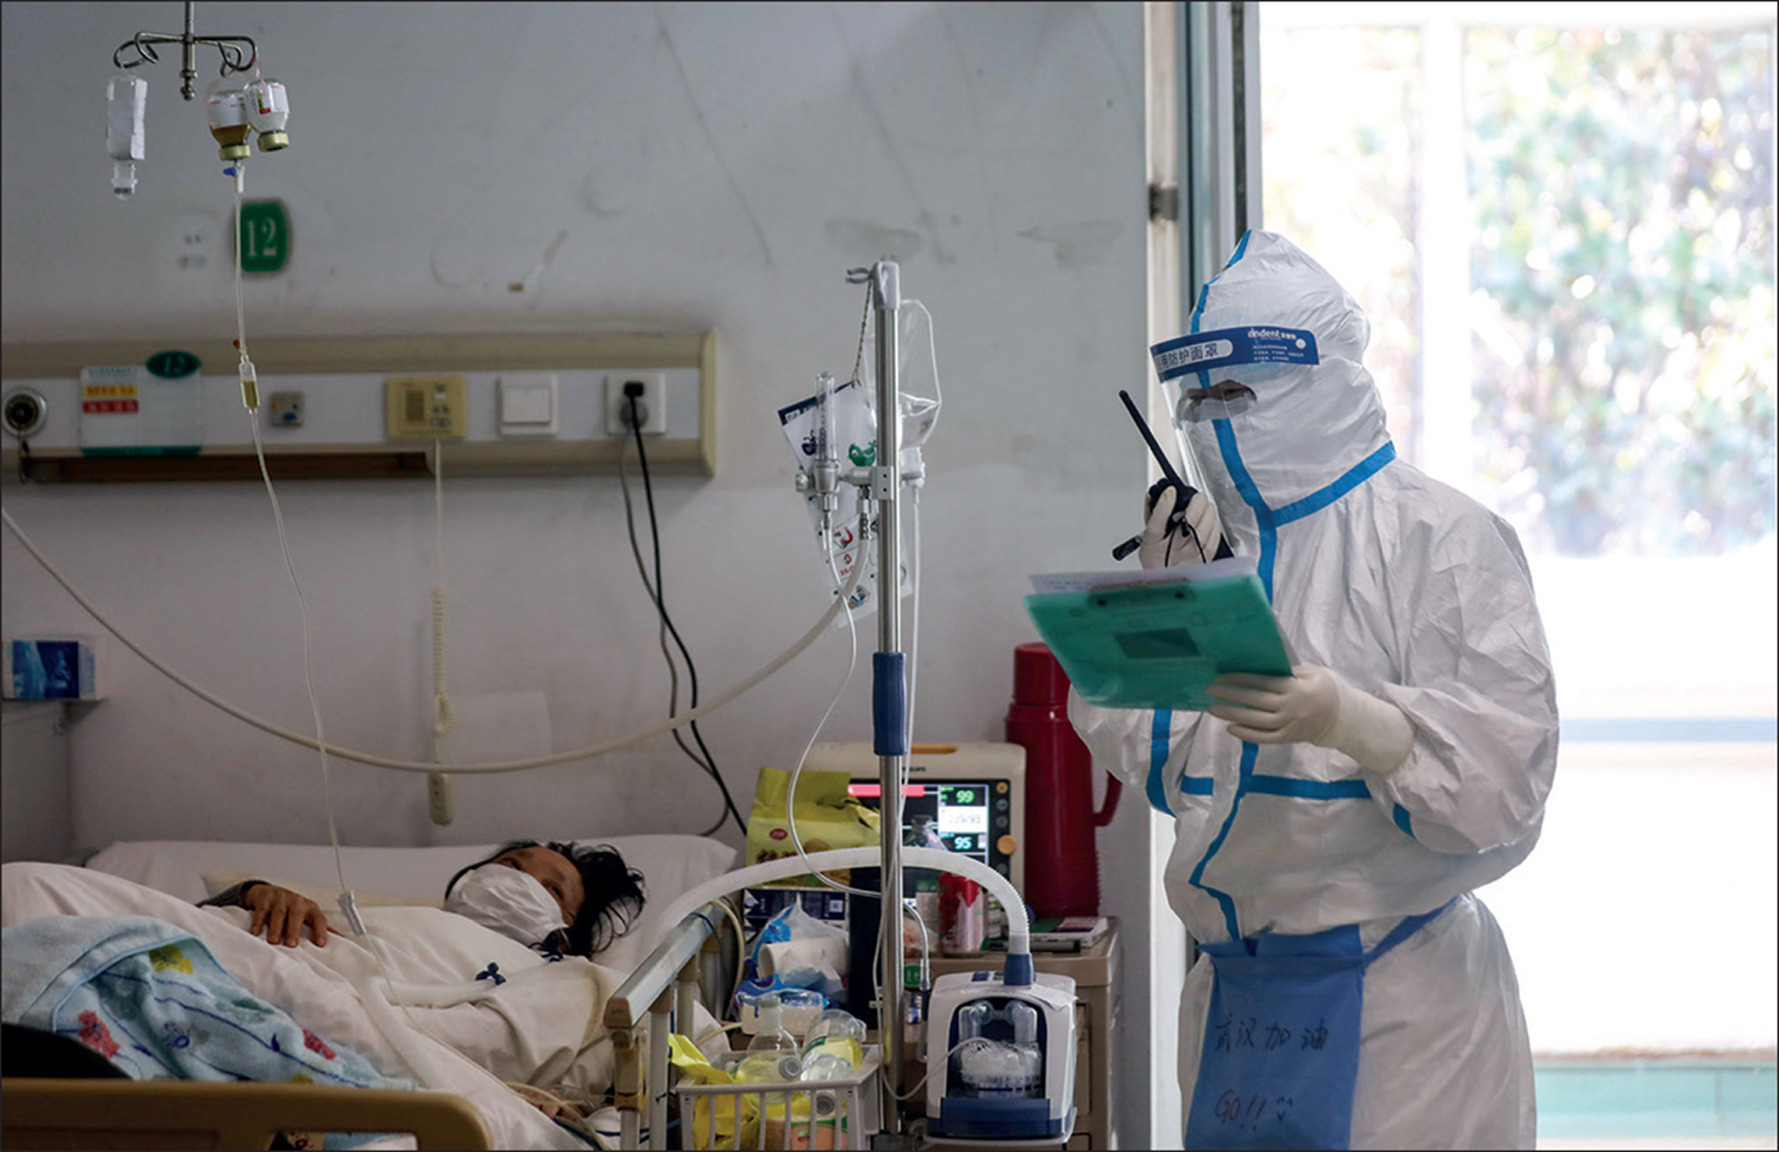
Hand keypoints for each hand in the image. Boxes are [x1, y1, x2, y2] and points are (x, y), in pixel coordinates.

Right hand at [240, 883, 335, 947]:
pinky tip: (255, 932)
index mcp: (310, 908)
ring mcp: (281, 899)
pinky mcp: (265, 899)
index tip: (320, 943)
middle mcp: (297, 902)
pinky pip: (262, 911)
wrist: (269, 893)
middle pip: (297, 915)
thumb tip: (341, 938)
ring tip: (274, 941)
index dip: (320, 930)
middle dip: (294, 929)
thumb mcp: (307, 915)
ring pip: (279, 913)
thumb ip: (320, 926)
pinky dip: (258, 922)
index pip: (319, 918)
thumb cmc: (292, 909)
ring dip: (276, 928)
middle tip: (292, 944)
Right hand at [1138, 483, 1223, 569]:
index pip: (1156, 522)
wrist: (1163, 581)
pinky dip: (1214, 531)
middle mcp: (1169, 551)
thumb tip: (1159, 494)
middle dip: (1195, 506)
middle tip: (1198, 497)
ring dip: (1208, 515)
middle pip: (1184, 526)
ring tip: (1208, 506)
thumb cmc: (1155, 558)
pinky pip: (1210, 545)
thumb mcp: (1146, 536)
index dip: (1164, 505)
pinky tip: (1213, 522)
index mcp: (1152, 543)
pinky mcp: (1199, 563)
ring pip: (1201, 534)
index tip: (1171, 491)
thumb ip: (1152, 514)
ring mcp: (1186, 559)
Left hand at [1205, 665, 1341, 744]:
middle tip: (1209, 690)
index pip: (1262, 682)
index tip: (1220, 677)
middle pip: (1254, 701)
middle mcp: (1290, 707)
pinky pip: (1264, 738)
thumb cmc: (1324, 688)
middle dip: (1229, 695)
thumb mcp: (1311, 672)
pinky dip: (1246, 734)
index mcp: (1295, 687)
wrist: (1343, 717)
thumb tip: (1257, 662)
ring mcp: (1289, 725)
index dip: (1239, 679)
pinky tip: (1231, 727)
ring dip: (1231, 714)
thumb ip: (1287, 669)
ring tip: (1212, 708)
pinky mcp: (1288, 738)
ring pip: (1255, 721)